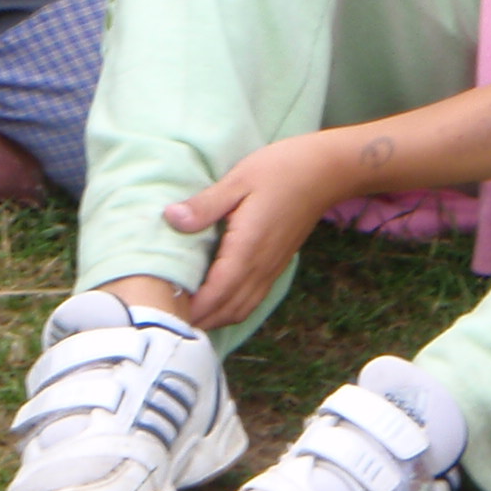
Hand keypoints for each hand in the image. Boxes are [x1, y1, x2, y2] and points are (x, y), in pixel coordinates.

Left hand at [166, 131, 355, 330]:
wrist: (326, 172)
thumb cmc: (280, 170)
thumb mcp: (239, 180)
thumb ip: (205, 205)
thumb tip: (171, 218)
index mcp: (247, 250)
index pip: (216, 294)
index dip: (191, 309)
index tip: (164, 311)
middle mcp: (261, 267)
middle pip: (228, 310)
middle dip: (200, 320)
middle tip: (168, 317)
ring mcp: (271, 269)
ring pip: (241, 309)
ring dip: (216, 318)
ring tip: (187, 314)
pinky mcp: (276, 265)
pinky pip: (252, 299)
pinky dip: (231, 309)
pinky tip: (216, 301)